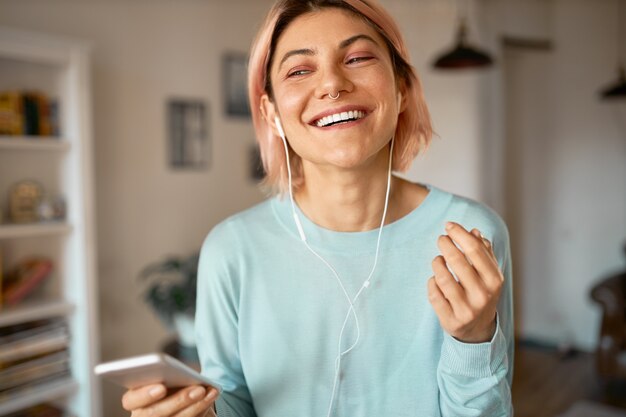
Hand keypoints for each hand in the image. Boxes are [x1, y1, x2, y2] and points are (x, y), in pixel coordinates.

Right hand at [122, 383, 218, 416]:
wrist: (180, 401)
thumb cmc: (171, 384)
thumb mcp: (166, 378)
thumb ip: (166, 375)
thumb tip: (179, 374)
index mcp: (134, 399)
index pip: (130, 400)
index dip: (144, 395)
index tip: (161, 387)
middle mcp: (143, 415)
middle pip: (156, 413)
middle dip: (179, 400)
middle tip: (199, 389)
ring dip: (196, 406)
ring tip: (211, 392)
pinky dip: (201, 411)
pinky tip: (211, 397)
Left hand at [427, 222, 503, 342]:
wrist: (477, 330)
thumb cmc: (481, 292)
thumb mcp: (488, 274)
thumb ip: (483, 252)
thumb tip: (474, 231)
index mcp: (494, 280)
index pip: (475, 250)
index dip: (459, 234)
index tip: (448, 225)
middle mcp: (482, 295)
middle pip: (457, 261)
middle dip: (445, 244)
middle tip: (441, 239)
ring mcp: (466, 309)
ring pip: (442, 278)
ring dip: (437, 263)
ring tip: (438, 260)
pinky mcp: (450, 320)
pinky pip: (433, 294)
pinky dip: (432, 283)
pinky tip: (435, 280)